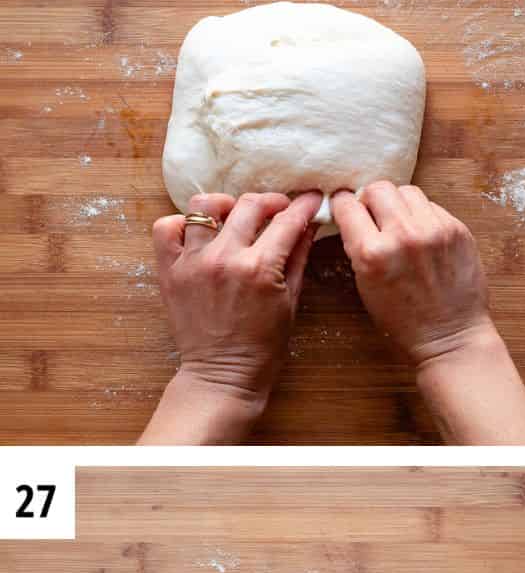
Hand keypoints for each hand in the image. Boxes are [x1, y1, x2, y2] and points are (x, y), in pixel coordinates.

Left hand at [152, 190, 321, 406]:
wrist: (223, 374)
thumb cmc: (263, 346)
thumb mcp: (291, 301)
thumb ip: (298, 258)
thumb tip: (308, 226)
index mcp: (260, 269)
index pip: (287, 221)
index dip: (303, 205)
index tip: (311, 198)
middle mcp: (225, 258)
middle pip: (249, 205)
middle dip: (271, 201)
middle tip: (279, 208)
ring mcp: (193, 261)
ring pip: (205, 206)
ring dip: (227, 205)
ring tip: (235, 216)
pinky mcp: (169, 270)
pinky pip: (167, 227)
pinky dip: (183, 223)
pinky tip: (199, 233)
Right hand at [332, 183, 492, 367]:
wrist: (451, 337)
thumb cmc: (406, 321)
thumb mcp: (366, 286)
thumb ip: (358, 247)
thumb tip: (355, 216)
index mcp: (372, 252)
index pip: (347, 204)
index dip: (345, 206)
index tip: (348, 209)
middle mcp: (403, 235)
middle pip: (378, 188)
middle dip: (372, 201)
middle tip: (377, 217)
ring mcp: (434, 230)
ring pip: (407, 192)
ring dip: (400, 205)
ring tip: (403, 226)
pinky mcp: (457, 230)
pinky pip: (433, 207)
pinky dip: (425, 217)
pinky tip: (425, 238)